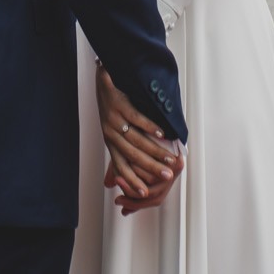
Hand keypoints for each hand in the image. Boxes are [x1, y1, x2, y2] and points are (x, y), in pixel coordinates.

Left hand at [96, 65, 181, 209]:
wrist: (102, 80)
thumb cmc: (110, 109)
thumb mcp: (110, 134)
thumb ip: (115, 156)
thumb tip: (109, 184)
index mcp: (109, 142)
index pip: (120, 166)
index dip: (132, 181)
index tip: (145, 193)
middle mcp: (110, 133)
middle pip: (132, 156)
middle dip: (151, 168)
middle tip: (168, 176)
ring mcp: (114, 119)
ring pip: (137, 140)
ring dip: (156, 151)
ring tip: (171, 158)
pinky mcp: (119, 105)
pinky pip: (137, 118)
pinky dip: (150, 127)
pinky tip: (162, 134)